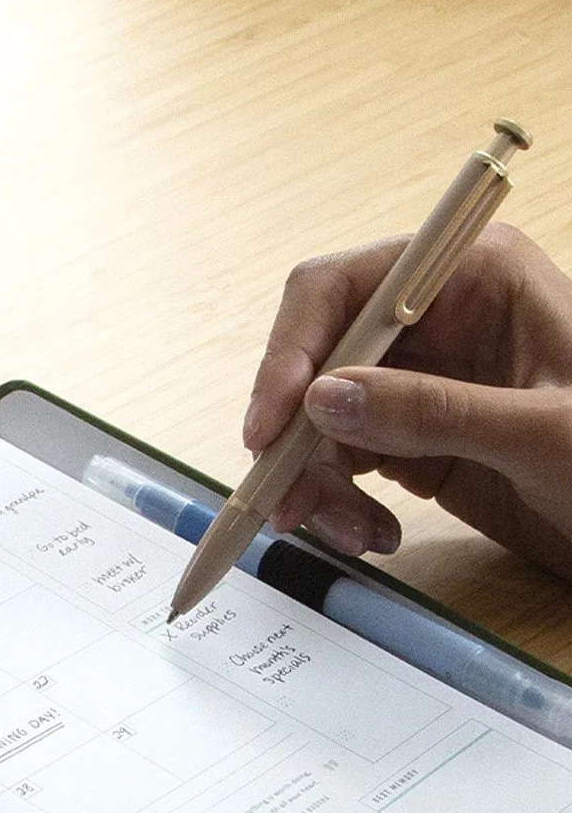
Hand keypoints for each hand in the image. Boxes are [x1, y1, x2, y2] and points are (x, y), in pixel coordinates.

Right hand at [243, 224, 571, 577]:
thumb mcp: (540, 434)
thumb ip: (432, 412)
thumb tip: (325, 403)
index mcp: (472, 278)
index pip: (345, 289)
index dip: (294, 351)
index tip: (272, 425)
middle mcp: (439, 320)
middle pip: (321, 360)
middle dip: (299, 436)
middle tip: (289, 504)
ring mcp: (426, 381)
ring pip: (324, 420)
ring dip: (318, 481)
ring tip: (351, 533)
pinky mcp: (419, 440)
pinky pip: (348, 463)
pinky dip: (344, 503)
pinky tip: (375, 534)